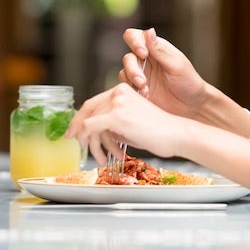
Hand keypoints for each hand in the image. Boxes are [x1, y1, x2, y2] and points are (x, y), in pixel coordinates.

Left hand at [67, 82, 192, 165]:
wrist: (176, 134)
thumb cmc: (158, 132)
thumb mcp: (130, 123)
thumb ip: (112, 122)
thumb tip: (93, 131)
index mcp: (122, 90)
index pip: (93, 103)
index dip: (79, 118)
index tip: (73, 131)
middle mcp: (117, 92)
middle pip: (87, 112)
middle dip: (79, 131)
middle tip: (75, 143)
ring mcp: (116, 103)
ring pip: (89, 124)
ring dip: (92, 145)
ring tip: (102, 158)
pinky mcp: (117, 116)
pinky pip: (91, 128)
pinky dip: (92, 143)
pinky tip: (102, 155)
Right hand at [119, 28, 208, 118]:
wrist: (191, 106)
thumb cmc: (189, 82)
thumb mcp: (176, 65)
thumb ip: (160, 50)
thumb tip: (149, 30)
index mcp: (155, 48)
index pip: (135, 36)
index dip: (134, 42)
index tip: (143, 54)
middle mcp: (145, 60)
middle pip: (127, 57)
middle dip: (132, 69)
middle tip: (142, 81)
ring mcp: (140, 75)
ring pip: (124, 73)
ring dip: (132, 81)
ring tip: (146, 90)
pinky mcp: (137, 89)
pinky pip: (127, 87)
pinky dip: (133, 91)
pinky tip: (146, 96)